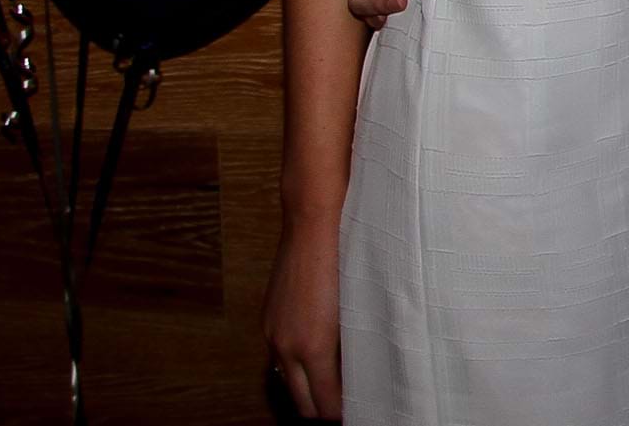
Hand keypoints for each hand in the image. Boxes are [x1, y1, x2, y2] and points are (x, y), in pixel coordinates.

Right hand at [263, 211, 344, 418]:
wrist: (314, 221)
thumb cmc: (347, 257)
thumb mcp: (358, 306)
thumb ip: (355, 343)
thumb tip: (361, 370)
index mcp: (313, 346)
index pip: (325, 401)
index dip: (342, 412)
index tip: (360, 411)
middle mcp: (287, 346)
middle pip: (302, 402)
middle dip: (322, 411)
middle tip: (346, 409)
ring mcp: (273, 334)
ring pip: (288, 382)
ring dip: (308, 391)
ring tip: (333, 391)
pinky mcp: (268, 320)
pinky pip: (279, 358)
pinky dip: (296, 369)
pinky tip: (315, 363)